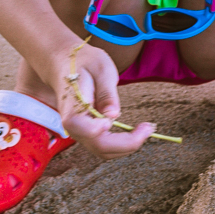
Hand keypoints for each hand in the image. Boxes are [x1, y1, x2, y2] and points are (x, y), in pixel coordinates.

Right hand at [50, 42, 154, 156]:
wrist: (65, 65)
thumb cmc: (83, 62)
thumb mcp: (99, 68)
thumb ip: (106, 92)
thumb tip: (113, 115)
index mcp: (72, 108)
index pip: (83, 129)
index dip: (98, 130)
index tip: (113, 120)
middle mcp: (74, 126)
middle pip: (99, 146)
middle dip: (127, 143)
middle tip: (148, 128)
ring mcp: (81, 131)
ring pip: (104, 150)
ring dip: (127, 146)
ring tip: (146, 129)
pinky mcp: (89, 132)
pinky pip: (105, 145)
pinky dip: (123, 143)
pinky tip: (137, 131)